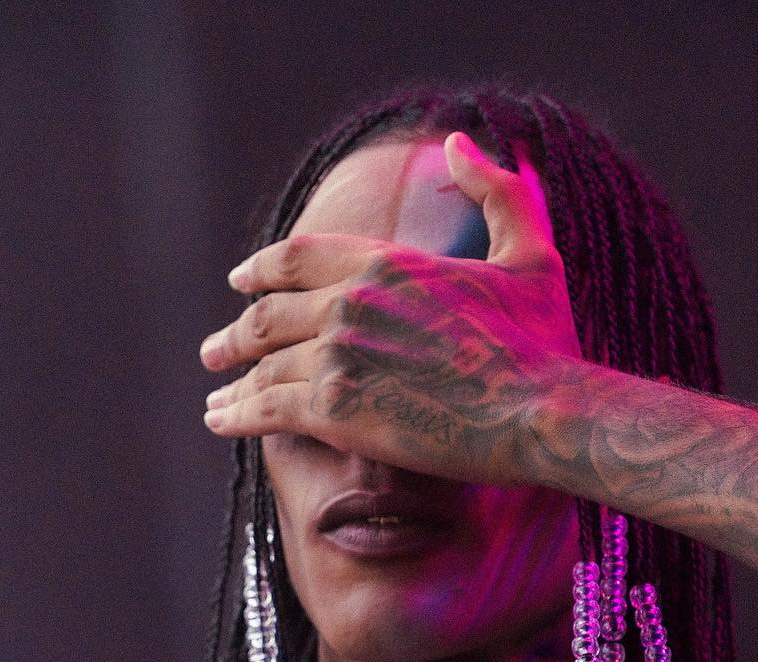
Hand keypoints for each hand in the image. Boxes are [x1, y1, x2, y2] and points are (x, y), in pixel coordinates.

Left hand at [200, 133, 584, 487]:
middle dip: (237, 333)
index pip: (298, 257)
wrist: (540, 412)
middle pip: (269, 313)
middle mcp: (350, 301)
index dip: (261, 270)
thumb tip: (460, 144)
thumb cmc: (543, 344)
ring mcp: (337, 355)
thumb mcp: (530, 254)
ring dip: (232, 381)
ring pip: (263, 364)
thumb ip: (497, 192)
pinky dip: (236, 416)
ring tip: (216, 397)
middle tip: (214, 351)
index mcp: (387, 261)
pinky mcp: (334, 409)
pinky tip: (221, 421)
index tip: (240, 282)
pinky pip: (266, 408)